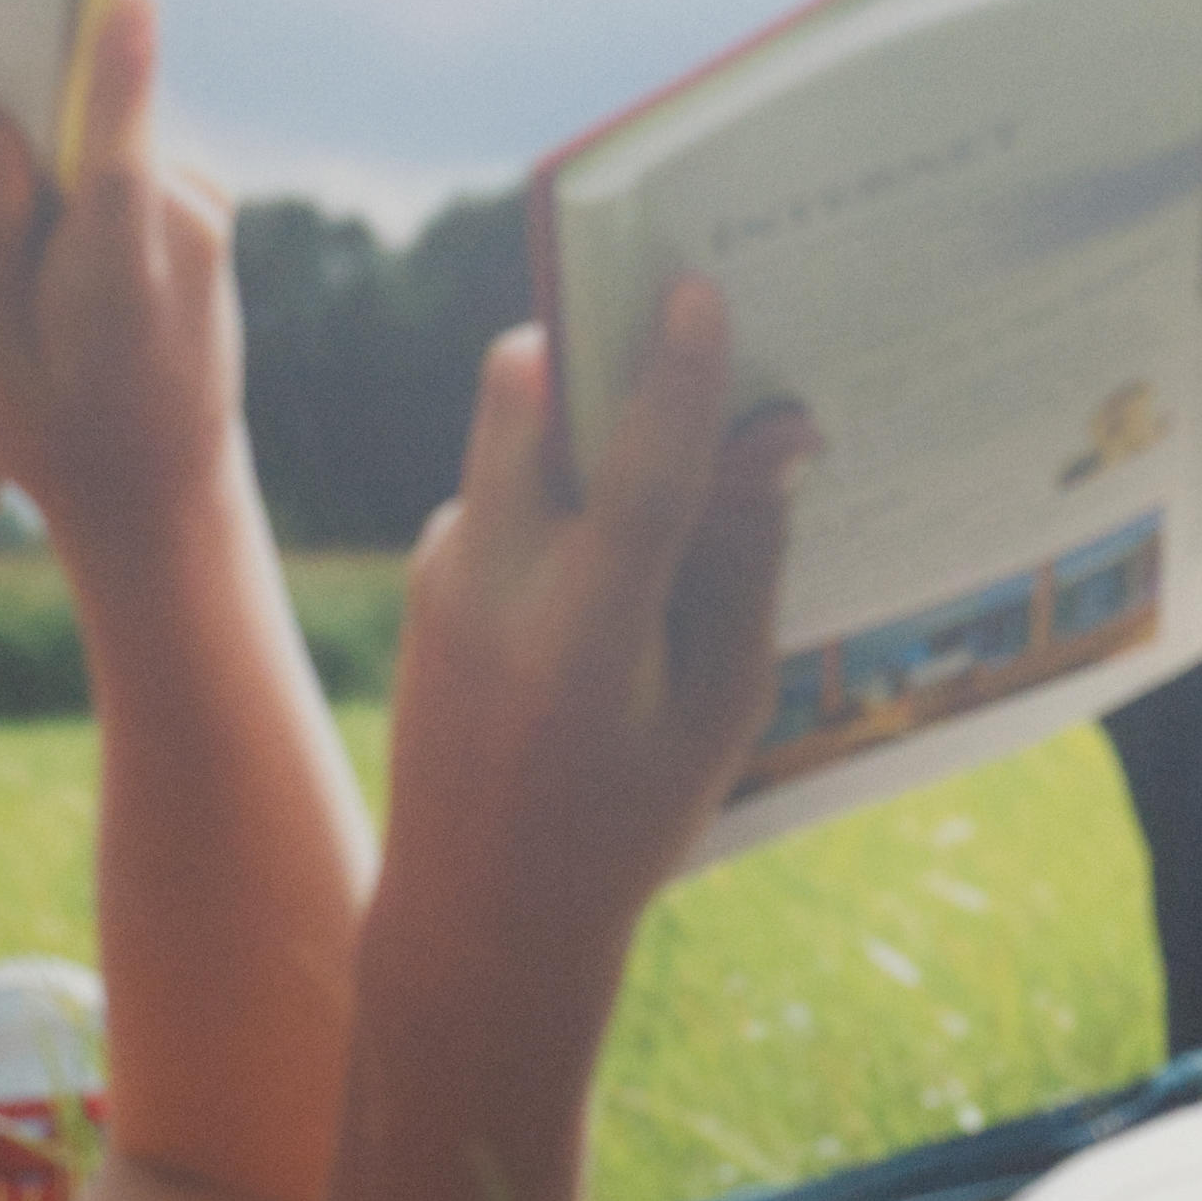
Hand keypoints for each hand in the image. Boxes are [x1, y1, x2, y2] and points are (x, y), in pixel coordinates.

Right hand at [0, 0, 250, 550]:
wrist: (162, 501)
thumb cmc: (60, 440)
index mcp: (126, 258)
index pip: (123, 131)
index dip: (114, 57)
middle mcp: (184, 217)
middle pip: (86, 120)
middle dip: (12, 111)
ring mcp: (202, 212)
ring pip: (99, 146)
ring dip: (39, 159)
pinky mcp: (199, 218)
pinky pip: (122, 172)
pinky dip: (71, 187)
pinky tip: (23, 237)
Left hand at [375, 279, 810, 941]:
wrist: (476, 914)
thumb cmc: (627, 820)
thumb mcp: (719, 710)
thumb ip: (742, 565)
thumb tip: (775, 433)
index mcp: (584, 644)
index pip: (634, 476)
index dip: (674, 377)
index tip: (700, 287)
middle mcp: (493, 592)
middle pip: (524, 392)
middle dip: (592, 336)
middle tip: (662, 316)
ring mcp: (442, 575)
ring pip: (512, 429)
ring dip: (585, 419)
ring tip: (665, 457)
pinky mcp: (426, 571)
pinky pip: (502, 484)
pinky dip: (561, 483)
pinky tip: (612, 540)